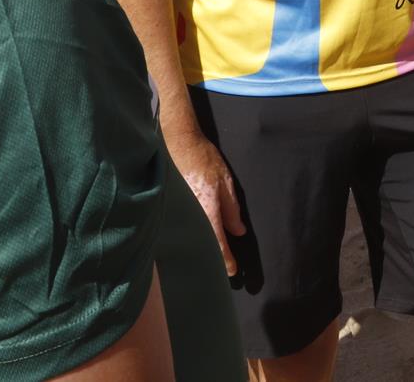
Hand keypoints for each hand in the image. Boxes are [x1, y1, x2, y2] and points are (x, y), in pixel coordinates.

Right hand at [165, 126, 246, 274]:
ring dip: (203, 249)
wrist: (179, 143)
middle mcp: (192, 215)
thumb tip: (239, 232)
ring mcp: (181, 212)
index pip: (218, 243)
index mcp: (208, 209)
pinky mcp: (174, 208)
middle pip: (203, 245)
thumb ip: (232, 209)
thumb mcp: (225, 182)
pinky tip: (197, 240)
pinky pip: (185, 228)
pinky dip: (192, 237)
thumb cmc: (204, 159)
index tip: (233, 270)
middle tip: (223, 268)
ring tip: (211, 259)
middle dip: (213, 259)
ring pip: (193, 238)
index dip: (226, 259)